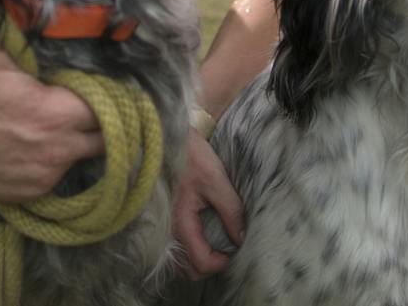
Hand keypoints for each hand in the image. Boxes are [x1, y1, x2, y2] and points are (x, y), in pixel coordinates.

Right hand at [0, 42, 102, 203]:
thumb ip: (30, 42)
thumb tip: (51, 23)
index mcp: (53, 113)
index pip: (109, 107)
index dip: (113, 94)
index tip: (113, 84)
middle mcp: (54, 152)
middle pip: (106, 141)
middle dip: (106, 122)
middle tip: (96, 104)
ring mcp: (39, 179)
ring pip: (79, 159)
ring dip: (77, 141)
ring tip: (59, 122)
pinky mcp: (22, 196)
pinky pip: (54, 177)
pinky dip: (52, 160)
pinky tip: (35, 143)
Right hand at [171, 130, 245, 278]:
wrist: (169, 138)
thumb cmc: (192, 156)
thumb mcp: (216, 180)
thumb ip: (231, 211)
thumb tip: (242, 238)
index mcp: (180, 222)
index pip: (201, 262)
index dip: (221, 263)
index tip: (234, 249)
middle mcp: (168, 230)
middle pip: (189, 270)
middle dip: (210, 266)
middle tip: (226, 249)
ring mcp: (164, 227)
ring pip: (181, 262)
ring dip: (199, 260)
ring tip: (215, 244)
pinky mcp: (165, 220)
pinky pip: (176, 249)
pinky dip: (190, 251)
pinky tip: (203, 236)